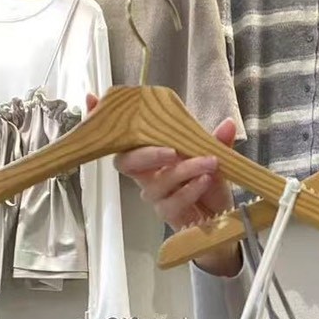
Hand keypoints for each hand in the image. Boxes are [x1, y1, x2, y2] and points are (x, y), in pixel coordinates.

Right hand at [91, 92, 241, 277]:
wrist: (221, 217)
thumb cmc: (208, 183)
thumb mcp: (214, 157)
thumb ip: (215, 140)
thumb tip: (227, 124)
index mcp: (150, 154)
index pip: (122, 138)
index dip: (102, 122)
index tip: (91, 100)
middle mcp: (146, 174)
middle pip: (126, 163)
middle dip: (148, 154)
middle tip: (172, 151)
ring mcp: (154, 195)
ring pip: (158, 182)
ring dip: (184, 170)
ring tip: (207, 163)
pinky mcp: (166, 214)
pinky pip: (172, 201)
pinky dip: (190, 189)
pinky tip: (204, 181)